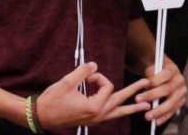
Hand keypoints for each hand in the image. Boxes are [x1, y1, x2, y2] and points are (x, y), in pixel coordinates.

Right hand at [34, 62, 148, 129]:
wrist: (40, 117)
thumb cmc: (52, 101)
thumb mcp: (67, 82)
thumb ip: (83, 71)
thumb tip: (94, 65)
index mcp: (94, 107)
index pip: (107, 86)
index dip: (98, 77)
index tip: (87, 77)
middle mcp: (97, 115)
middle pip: (121, 101)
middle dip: (135, 92)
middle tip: (147, 85)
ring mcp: (95, 120)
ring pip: (118, 113)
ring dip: (132, 108)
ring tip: (146, 106)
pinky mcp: (91, 121)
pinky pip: (110, 116)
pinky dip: (119, 112)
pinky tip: (125, 111)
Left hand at [136, 58, 185, 125]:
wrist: (166, 73)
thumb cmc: (156, 72)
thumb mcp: (153, 68)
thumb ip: (150, 76)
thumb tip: (146, 84)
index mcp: (173, 69)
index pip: (165, 75)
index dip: (154, 81)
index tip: (143, 85)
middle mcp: (180, 80)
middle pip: (167, 89)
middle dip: (152, 96)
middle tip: (138, 101)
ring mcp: (182, 91)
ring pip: (171, 102)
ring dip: (159, 110)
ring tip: (147, 116)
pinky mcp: (181, 101)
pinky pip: (173, 110)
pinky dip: (165, 117)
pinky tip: (157, 122)